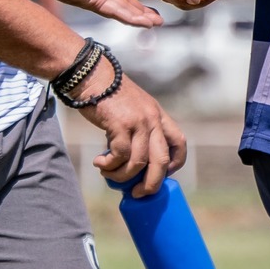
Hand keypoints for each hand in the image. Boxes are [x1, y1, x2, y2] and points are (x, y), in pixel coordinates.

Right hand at [76, 68, 186, 195]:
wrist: (90, 75)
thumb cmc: (106, 94)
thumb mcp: (131, 110)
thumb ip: (136, 130)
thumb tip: (130, 162)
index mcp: (158, 115)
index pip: (179, 142)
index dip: (174, 164)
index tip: (160, 174)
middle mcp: (152, 118)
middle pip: (161, 160)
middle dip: (151, 183)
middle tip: (138, 193)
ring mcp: (138, 121)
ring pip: (139, 162)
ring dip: (122, 176)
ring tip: (108, 175)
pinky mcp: (120, 124)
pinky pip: (120, 155)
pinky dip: (109, 166)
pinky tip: (99, 163)